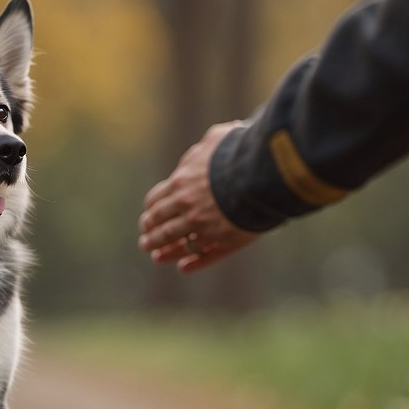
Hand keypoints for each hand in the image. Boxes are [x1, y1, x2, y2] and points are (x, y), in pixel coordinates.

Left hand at [138, 121, 260, 272]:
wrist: (261, 173)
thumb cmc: (240, 152)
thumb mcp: (214, 140)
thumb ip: (198, 153)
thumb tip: (191, 159)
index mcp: (181, 184)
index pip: (156, 201)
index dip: (151, 210)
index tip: (149, 216)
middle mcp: (187, 208)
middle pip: (160, 224)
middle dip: (151, 232)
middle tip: (146, 239)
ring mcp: (203, 227)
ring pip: (175, 243)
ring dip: (162, 251)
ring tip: (155, 256)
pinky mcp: (223, 241)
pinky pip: (203, 255)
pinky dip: (192, 263)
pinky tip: (183, 267)